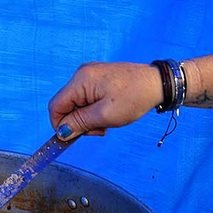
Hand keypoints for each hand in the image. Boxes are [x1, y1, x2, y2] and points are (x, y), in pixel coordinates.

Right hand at [48, 62, 163, 136]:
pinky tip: (109, 113)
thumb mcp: (105, 116)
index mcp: (80, 80)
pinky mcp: (99, 78)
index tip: (72, 138)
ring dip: (88, 118)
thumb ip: (80, 123)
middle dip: (78, 122)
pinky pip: (87, 98)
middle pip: (66, 105)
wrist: (157, 83)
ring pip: (77, 103)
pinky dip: (94, 110)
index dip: (59, 125)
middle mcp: (82, 74)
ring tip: (106, 122)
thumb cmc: (134, 97)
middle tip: (99, 130)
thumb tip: (61, 132)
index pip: (55, 106)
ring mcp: (91, 75)